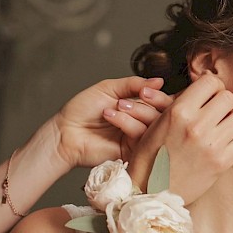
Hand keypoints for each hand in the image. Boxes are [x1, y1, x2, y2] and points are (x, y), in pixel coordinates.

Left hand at [51, 75, 173, 169]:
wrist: (66, 131)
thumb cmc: (83, 110)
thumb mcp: (109, 88)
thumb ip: (134, 84)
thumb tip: (158, 81)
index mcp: (139, 108)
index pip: (163, 103)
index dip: (161, 96)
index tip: (150, 89)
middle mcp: (141, 123)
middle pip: (165, 114)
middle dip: (155, 101)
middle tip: (141, 95)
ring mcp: (138, 138)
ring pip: (154, 124)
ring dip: (137, 111)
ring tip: (117, 106)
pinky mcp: (132, 151)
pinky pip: (141, 136)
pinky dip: (128, 123)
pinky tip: (112, 116)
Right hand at [127, 72, 232, 202]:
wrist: (151, 191)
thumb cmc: (152, 155)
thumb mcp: (159, 121)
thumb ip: (183, 102)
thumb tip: (207, 85)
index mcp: (179, 111)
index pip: (211, 81)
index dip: (212, 88)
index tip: (209, 97)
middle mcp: (196, 125)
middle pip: (229, 97)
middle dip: (223, 104)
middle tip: (216, 115)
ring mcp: (210, 144)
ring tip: (222, 129)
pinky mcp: (221, 162)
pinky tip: (226, 144)